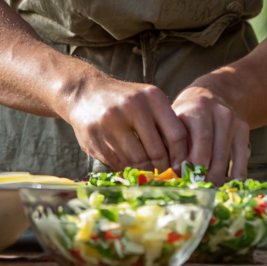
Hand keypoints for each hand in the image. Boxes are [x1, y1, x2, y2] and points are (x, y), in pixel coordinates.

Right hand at [64, 75, 188, 171]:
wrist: (85, 92)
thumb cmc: (125, 100)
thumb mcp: (147, 100)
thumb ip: (164, 123)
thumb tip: (181, 161)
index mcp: (151, 97)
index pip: (176, 135)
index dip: (181, 157)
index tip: (181, 167)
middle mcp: (132, 107)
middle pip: (157, 152)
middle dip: (162, 168)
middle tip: (163, 173)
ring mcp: (112, 122)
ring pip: (137, 161)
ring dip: (143, 171)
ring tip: (147, 172)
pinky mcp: (95, 137)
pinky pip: (118, 163)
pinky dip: (126, 168)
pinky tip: (128, 165)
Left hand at [172, 86, 249, 183]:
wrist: (211, 94)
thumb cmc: (186, 115)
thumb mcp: (175, 120)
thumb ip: (170, 143)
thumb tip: (168, 173)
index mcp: (197, 109)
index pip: (198, 141)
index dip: (190, 163)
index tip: (181, 178)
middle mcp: (218, 113)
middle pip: (212, 152)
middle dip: (202, 175)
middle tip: (193, 190)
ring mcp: (233, 121)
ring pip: (225, 158)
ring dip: (215, 178)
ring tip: (205, 191)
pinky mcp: (243, 129)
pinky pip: (241, 159)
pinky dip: (235, 176)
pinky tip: (226, 186)